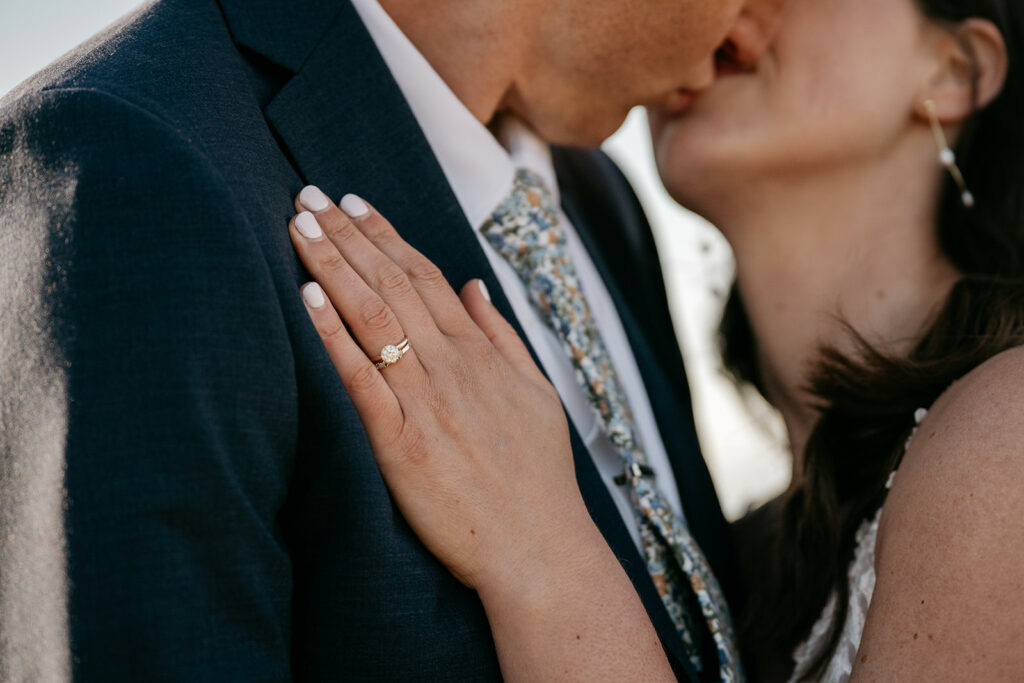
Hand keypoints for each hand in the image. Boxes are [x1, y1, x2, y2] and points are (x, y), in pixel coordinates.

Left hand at [287, 187, 594, 593]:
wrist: (540, 547)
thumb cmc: (537, 476)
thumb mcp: (536, 393)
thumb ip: (502, 336)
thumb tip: (475, 286)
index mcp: (480, 352)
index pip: (426, 275)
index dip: (385, 234)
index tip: (352, 202)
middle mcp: (452, 365)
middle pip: (393, 283)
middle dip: (348, 234)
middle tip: (308, 193)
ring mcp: (426, 401)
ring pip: (374, 317)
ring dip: (334, 267)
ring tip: (298, 225)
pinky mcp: (401, 443)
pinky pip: (361, 378)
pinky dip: (333, 335)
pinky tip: (307, 298)